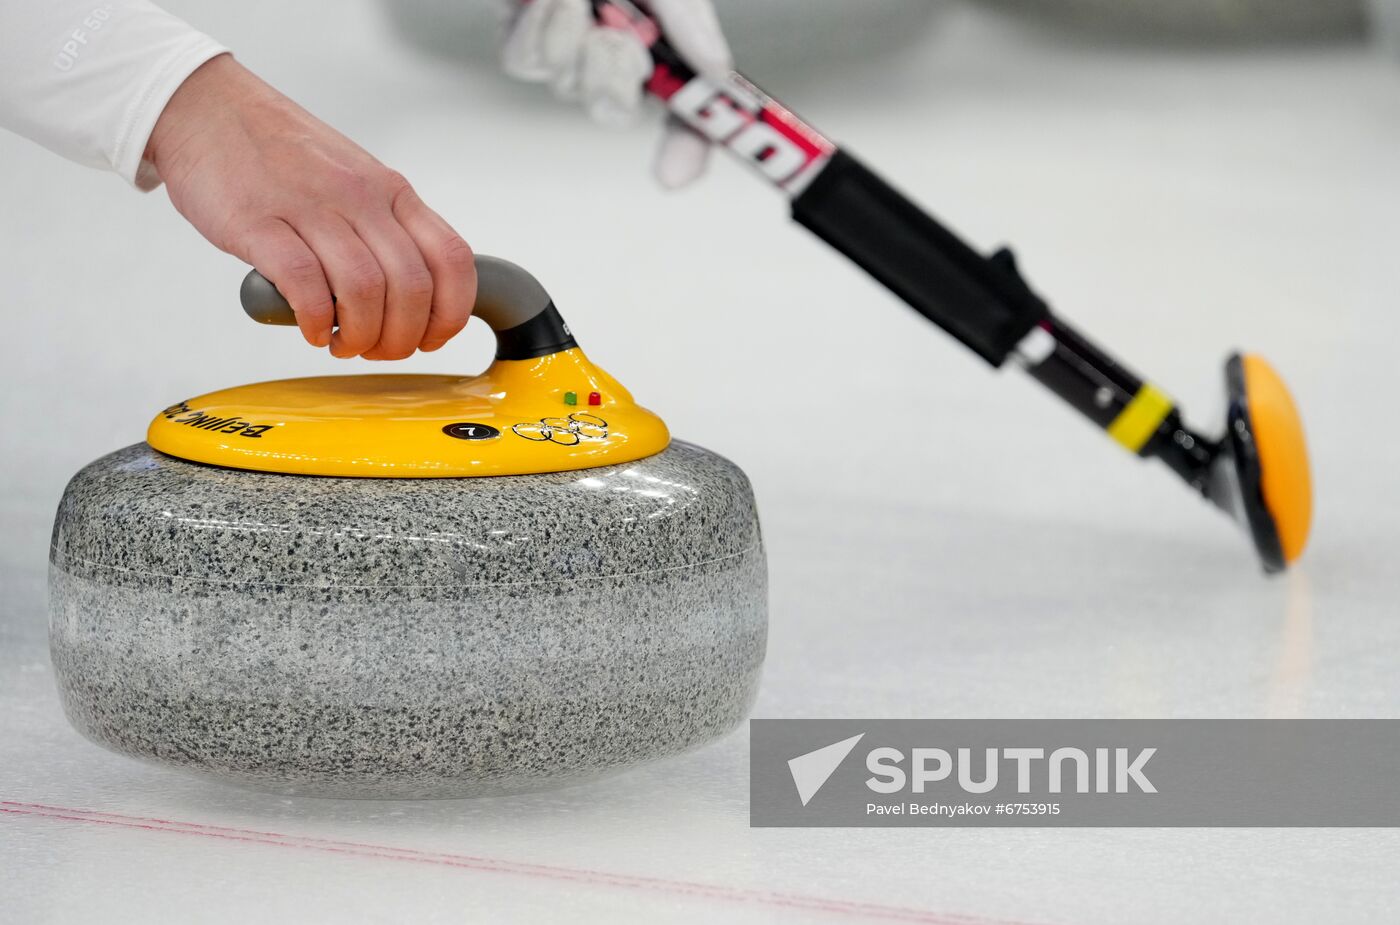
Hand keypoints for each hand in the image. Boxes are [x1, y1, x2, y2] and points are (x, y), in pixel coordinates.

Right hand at [145, 54, 475, 357]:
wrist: (206, 109)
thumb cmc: (280, 154)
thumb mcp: (355, 179)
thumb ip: (386, 228)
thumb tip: (415, 296)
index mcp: (390, 191)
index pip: (452, 259)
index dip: (450, 313)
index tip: (431, 340)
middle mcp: (360, 197)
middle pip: (411, 287)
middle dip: (401, 338)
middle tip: (378, 351)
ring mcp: (311, 206)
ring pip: (365, 291)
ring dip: (361, 336)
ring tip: (344, 344)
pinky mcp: (259, 223)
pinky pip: (306, 285)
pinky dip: (317, 322)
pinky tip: (314, 331)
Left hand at [500, 0, 731, 188]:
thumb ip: (693, 27)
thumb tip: (718, 75)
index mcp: (656, 38)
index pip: (681, 109)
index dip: (685, 148)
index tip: (675, 173)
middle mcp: (610, 45)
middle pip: (611, 108)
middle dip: (612, 77)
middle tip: (615, 37)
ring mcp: (562, 41)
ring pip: (565, 83)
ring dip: (570, 40)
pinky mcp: (517, 30)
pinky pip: (525, 62)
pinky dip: (538, 28)